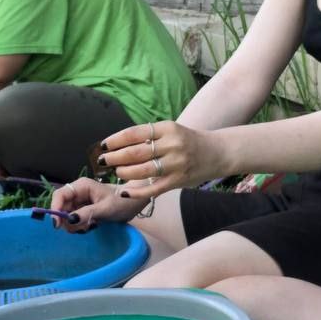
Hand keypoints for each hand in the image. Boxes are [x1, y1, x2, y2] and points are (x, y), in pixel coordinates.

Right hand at [50, 178, 144, 230]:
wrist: (133, 204)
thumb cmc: (122, 202)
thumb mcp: (106, 209)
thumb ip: (87, 213)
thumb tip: (70, 220)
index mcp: (81, 186)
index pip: (60, 195)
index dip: (55, 209)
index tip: (57, 225)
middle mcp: (78, 193)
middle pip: (61, 208)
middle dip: (68, 220)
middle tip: (82, 228)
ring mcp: (80, 202)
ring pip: (67, 216)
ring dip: (75, 225)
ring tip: (91, 226)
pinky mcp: (83, 210)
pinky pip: (74, 220)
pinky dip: (80, 226)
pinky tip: (92, 226)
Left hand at [95, 121, 226, 205]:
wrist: (218, 152)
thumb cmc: (188, 141)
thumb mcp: (171, 131)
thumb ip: (150, 137)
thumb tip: (119, 145)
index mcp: (168, 128)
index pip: (135, 133)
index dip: (115, 140)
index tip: (103, 145)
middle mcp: (172, 145)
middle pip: (135, 152)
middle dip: (114, 157)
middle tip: (102, 160)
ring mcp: (176, 164)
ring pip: (142, 171)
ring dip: (124, 172)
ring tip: (116, 171)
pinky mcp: (178, 181)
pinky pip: (153, 188)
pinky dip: (136, 192)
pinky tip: (124, 191)